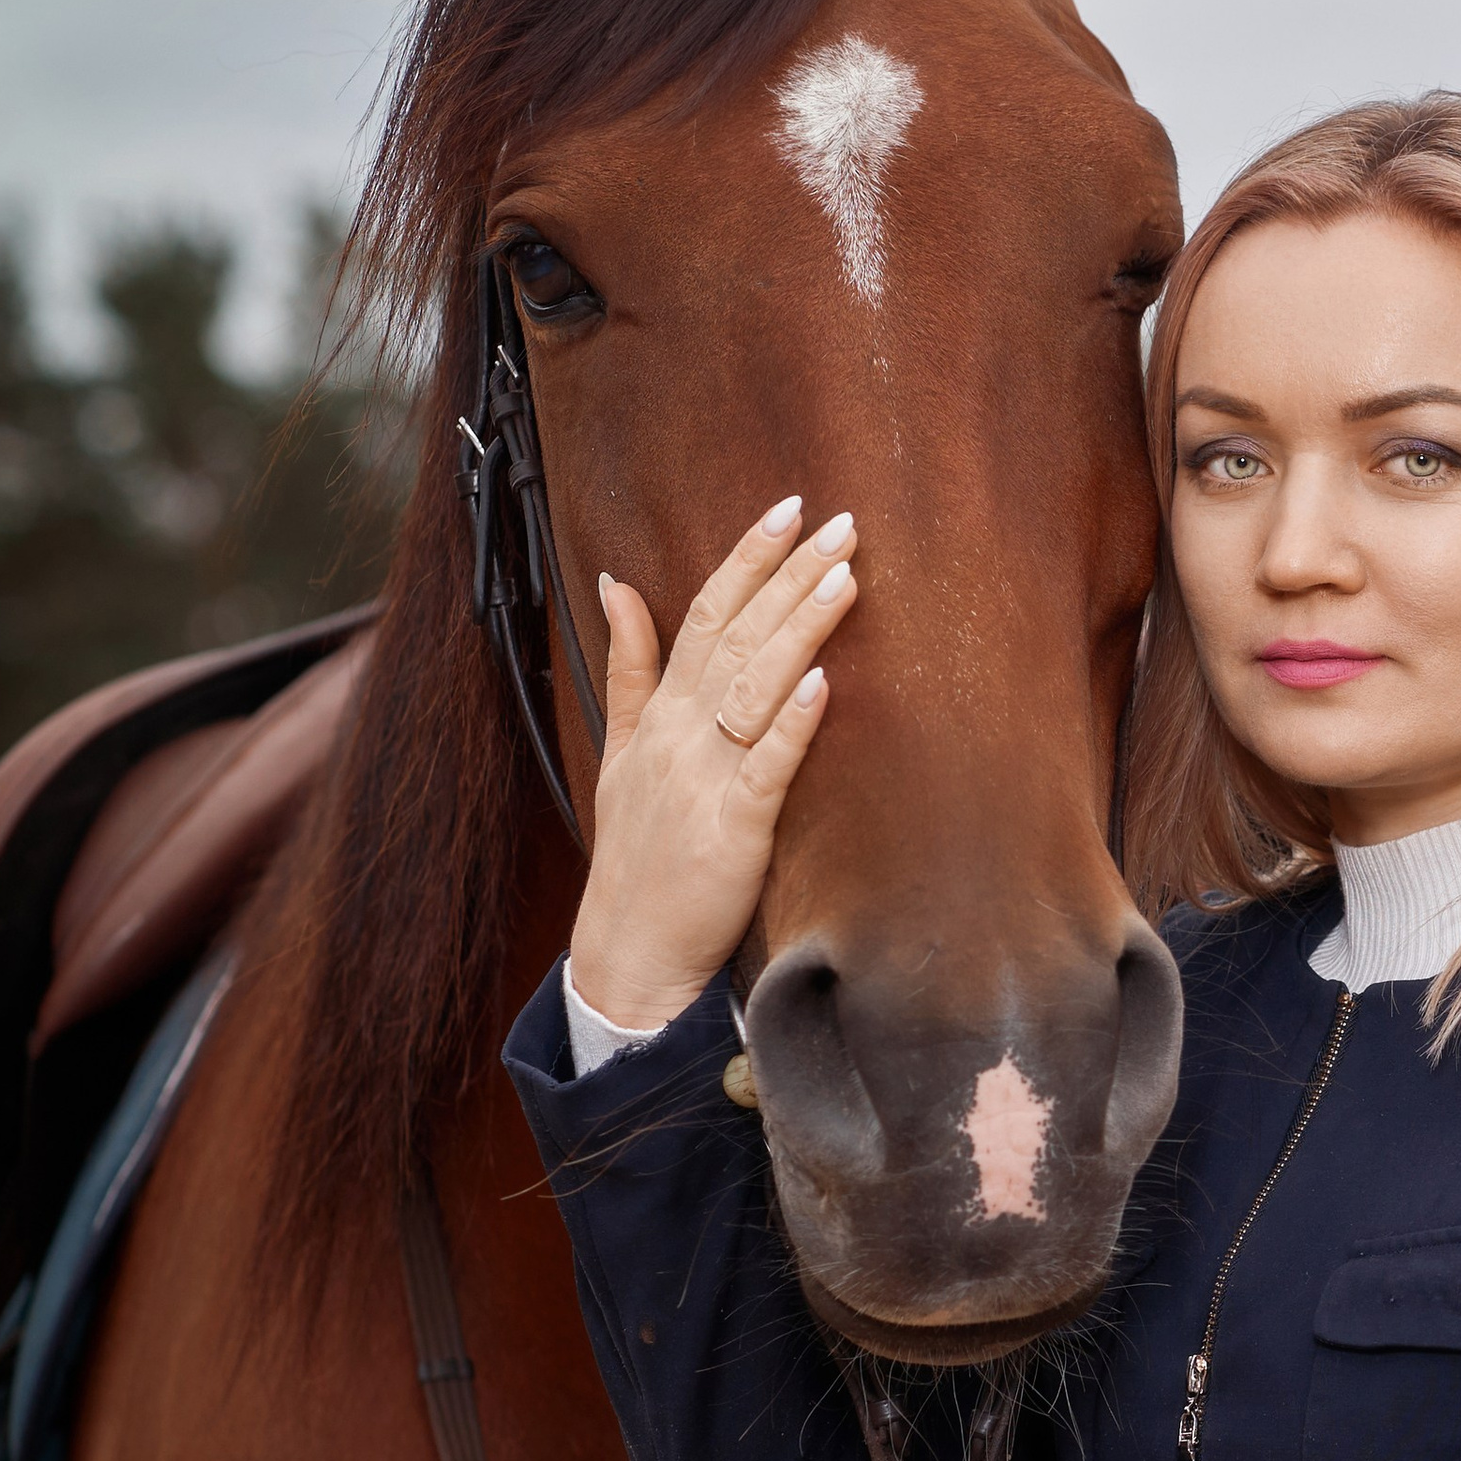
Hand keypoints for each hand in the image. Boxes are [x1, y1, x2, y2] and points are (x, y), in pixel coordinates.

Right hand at [567, 496, 860, 1030]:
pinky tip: (821, 684)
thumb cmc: (637, 852)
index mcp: (663, 713)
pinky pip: (765, 770)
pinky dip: (791, 726)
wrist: (628, 950)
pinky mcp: (733, 832)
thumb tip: (617, 583)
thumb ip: (630, 665)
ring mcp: (706, 782)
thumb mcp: (622, 749)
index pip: (705, 615)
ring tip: (843, 578)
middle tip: (841, 523)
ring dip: (798, 631)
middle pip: (738, 638)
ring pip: (755, 689)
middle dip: (789, 576)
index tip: (788, 511)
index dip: (747, 560)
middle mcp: (682, 736)